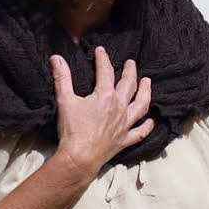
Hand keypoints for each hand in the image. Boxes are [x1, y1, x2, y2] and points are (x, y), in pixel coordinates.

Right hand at [49, 46, 153, 179]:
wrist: (79, 157)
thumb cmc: (72, 130)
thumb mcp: (64, 100)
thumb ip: (62, 78)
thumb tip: (56, 58)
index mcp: (105, 96)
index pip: (105, 72)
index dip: (102, 59)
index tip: (100, 51)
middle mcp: (119, 107)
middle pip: (129, 85)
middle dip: (130, 72)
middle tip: (131, 63)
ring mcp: (124, 124)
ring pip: (141, 105)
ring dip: (146, 92)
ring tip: (148, 82)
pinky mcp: (125, 139)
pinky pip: (140, 132)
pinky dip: (147, 126)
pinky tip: (151, 120)